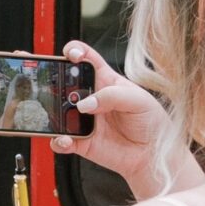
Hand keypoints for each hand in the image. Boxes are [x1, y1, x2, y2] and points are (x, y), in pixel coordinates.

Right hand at [51, 40, 187, 198]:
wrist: (152, 154)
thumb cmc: (150, 122)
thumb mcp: (139, 100)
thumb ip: (113, 96)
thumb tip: (85, 104)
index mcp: (105, 81)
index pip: (86, 59)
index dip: (75, 52)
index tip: (72, 55)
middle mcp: (91, 98)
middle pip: (64, 84)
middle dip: (53, 80)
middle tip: (52, 85)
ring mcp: (83, 120)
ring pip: (58, 112)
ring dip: (52, 112)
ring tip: (60, 116)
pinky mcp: (80, 141)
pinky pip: (61, 140)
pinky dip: (58, 140)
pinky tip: (65, 139)